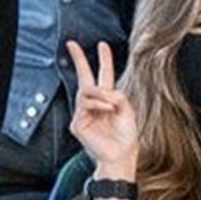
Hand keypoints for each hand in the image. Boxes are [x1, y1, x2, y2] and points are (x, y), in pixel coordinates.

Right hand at [68, 41, 138, 178]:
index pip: (104, 75)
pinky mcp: (78, 123)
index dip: (103, 60)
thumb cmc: (126, 136)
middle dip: (79, 59)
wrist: (121, 155)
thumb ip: (117, 95)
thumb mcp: (127, 110)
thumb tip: (103, 90)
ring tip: (111, 105)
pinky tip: (106, 110)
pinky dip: (98, 105)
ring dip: (101, 95)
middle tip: (72, 44)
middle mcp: (94, 104)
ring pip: (87, 91)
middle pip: (84, 77)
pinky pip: (86, 105)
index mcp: (108, 100)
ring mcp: (84, 113)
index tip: (102, 45)